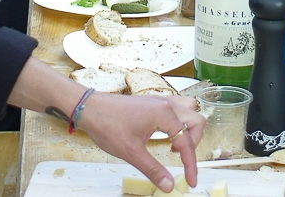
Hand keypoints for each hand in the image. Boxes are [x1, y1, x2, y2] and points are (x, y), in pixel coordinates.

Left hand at [78, 93, 203, 191]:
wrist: (89, 108)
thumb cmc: (107, 125)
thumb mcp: (131, 152)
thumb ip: (153, 169)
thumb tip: (169, 185)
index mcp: (164, 113)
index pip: (186, 142)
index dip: (191, 165)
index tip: (191, 181)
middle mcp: (165, 103)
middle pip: (196, 121)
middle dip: (193, 143)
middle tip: (182, 160)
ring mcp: (159, 100)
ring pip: (188, 110)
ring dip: (188, 128)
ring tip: (175, 145)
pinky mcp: (151, 102)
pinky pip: (175, 108)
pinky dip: (178, 122)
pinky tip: (165, 135)